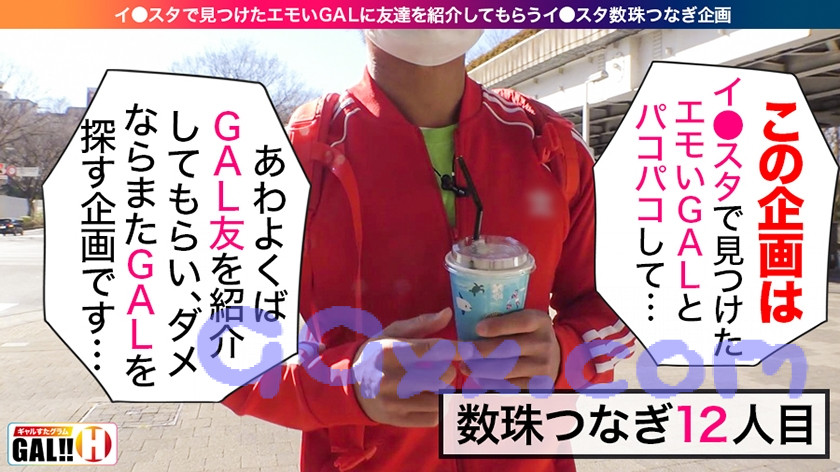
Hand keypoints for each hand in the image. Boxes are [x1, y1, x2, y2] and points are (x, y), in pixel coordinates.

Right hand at [352, 307, 457, 427]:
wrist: (347, 387)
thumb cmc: (375, 354)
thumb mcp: (391, 333)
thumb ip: (421, 324)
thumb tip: (448, 313)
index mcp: (389, 351)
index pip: (433, 349)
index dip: (457, 349)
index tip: (472, 350)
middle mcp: (390, 378)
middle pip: (442, 376)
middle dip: (448, 371)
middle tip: (442, 369)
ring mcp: (393, 402)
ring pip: (440, 398)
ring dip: (444, 390)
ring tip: (434, 384)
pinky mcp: (397, 420)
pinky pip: (434, 417)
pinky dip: (439, 408)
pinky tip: (429, 399)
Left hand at [462, 309, 559, 389]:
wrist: (556, 357)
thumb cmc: (530, 334)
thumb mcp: (525, 320)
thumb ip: (505, 319)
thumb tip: (473, 328)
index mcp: (540, 322)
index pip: (521, 322)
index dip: (498, 326)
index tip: (477, 328)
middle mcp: (544, 344)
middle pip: (508, 348)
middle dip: (481, 351)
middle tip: (462, 351)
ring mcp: (542, 366)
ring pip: (506, 369)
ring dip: (481, 369)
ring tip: (465, 366)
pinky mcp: (538, 385)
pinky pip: (509, 385)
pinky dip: (490, 382)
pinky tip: (478, 378)